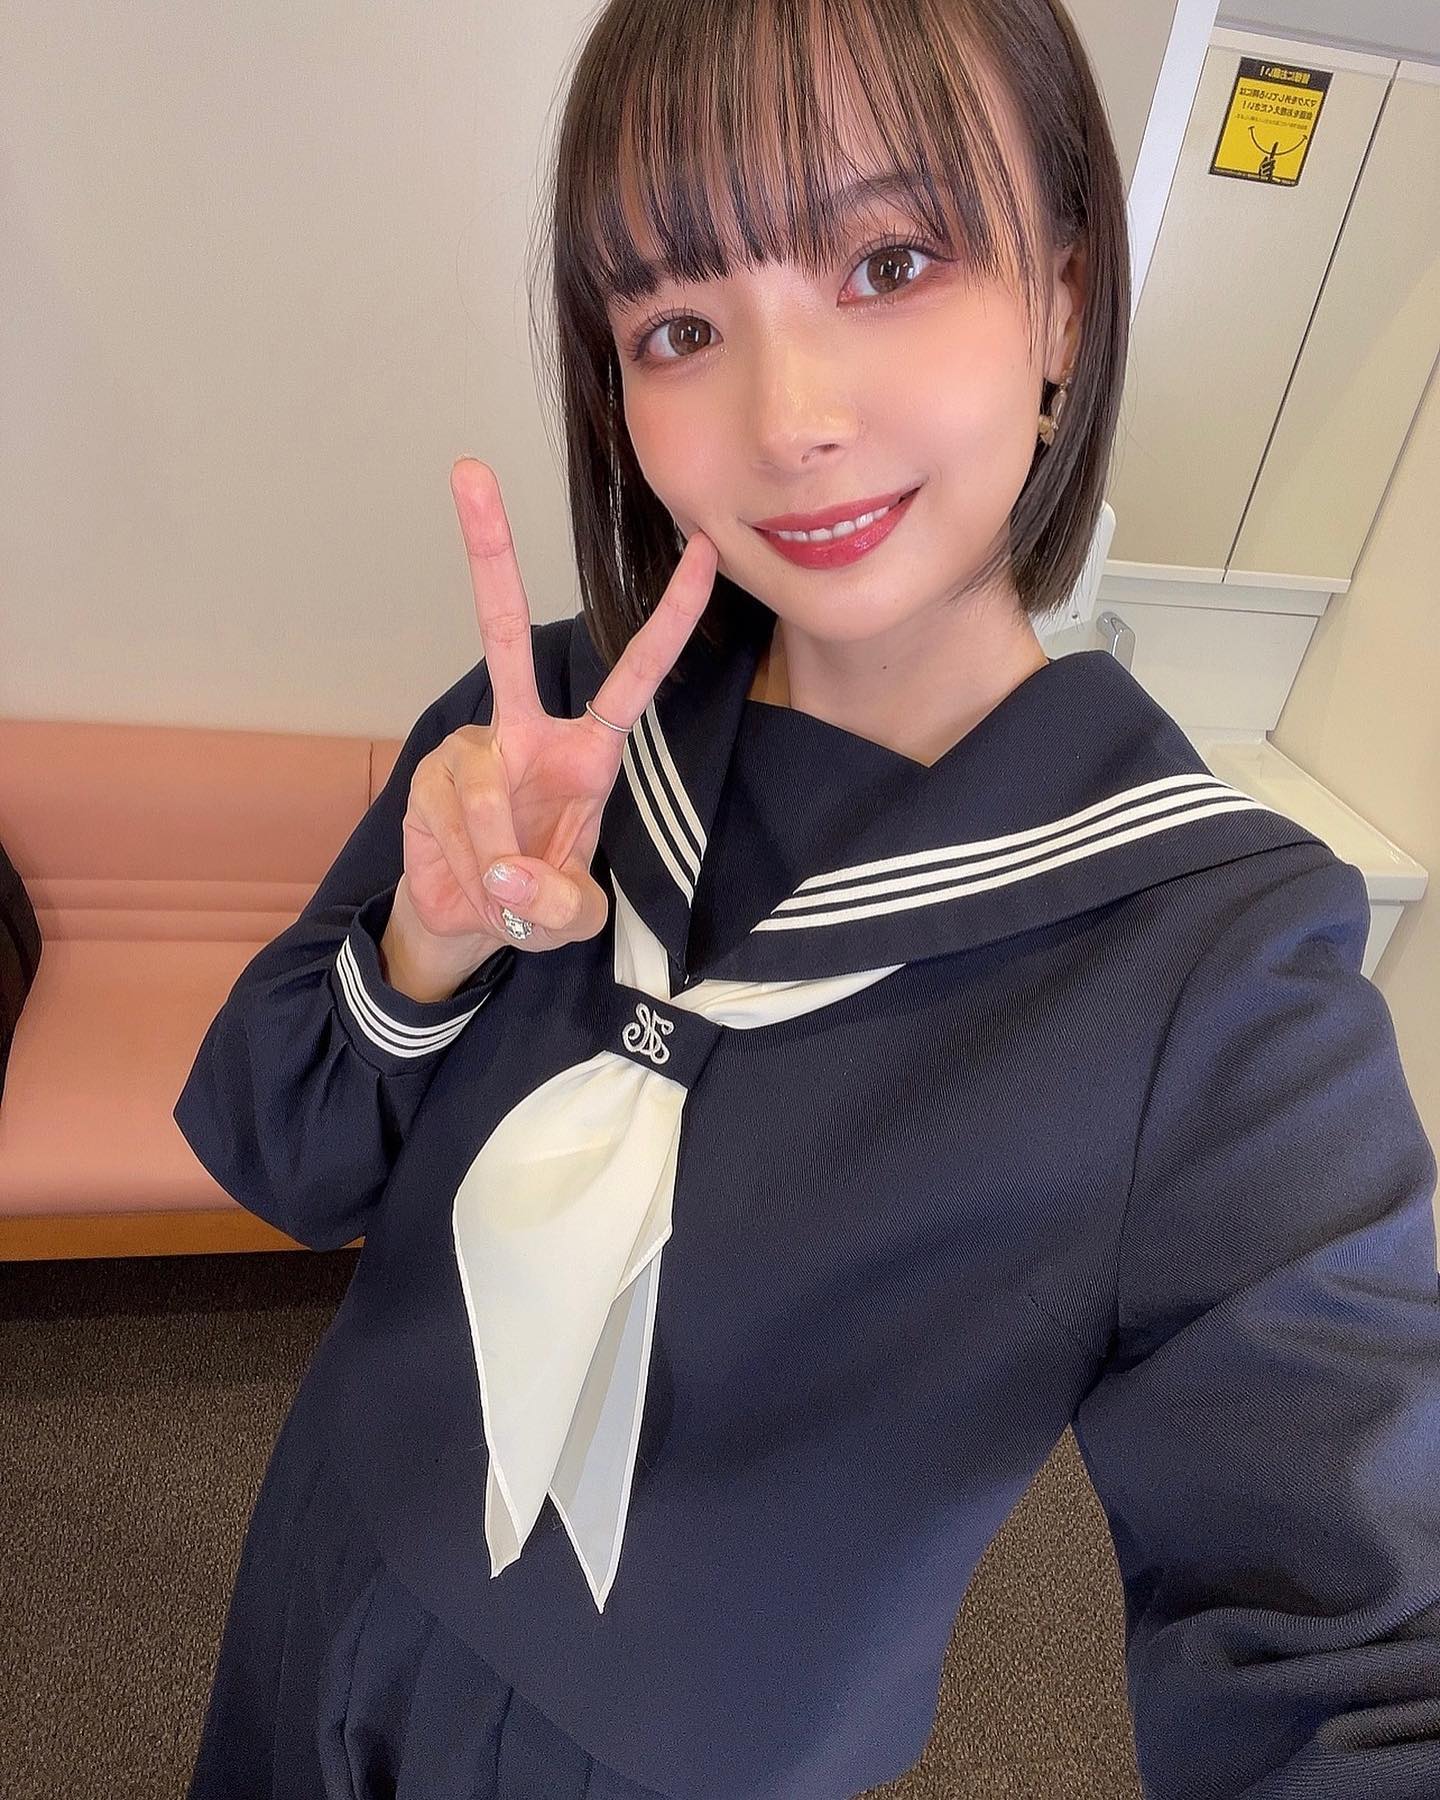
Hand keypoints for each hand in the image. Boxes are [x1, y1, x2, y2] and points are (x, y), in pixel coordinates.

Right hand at [399, 457, 717, 955]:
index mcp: (584, 753)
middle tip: (469, 470)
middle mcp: (525, 732)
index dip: (670, 618)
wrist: (464, 923)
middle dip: (487, 552)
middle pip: (502, 629)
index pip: (634, 676)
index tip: (705, 551)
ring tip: (500, 888)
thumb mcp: (570, 920)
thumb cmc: (534, 902)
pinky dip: (464, 859)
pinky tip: (469, 877)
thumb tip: (507, 877)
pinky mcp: (424, 775)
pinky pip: (450, 813)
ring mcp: (470, 748)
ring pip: (481, 785)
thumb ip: (560, 904)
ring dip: (494, 849)